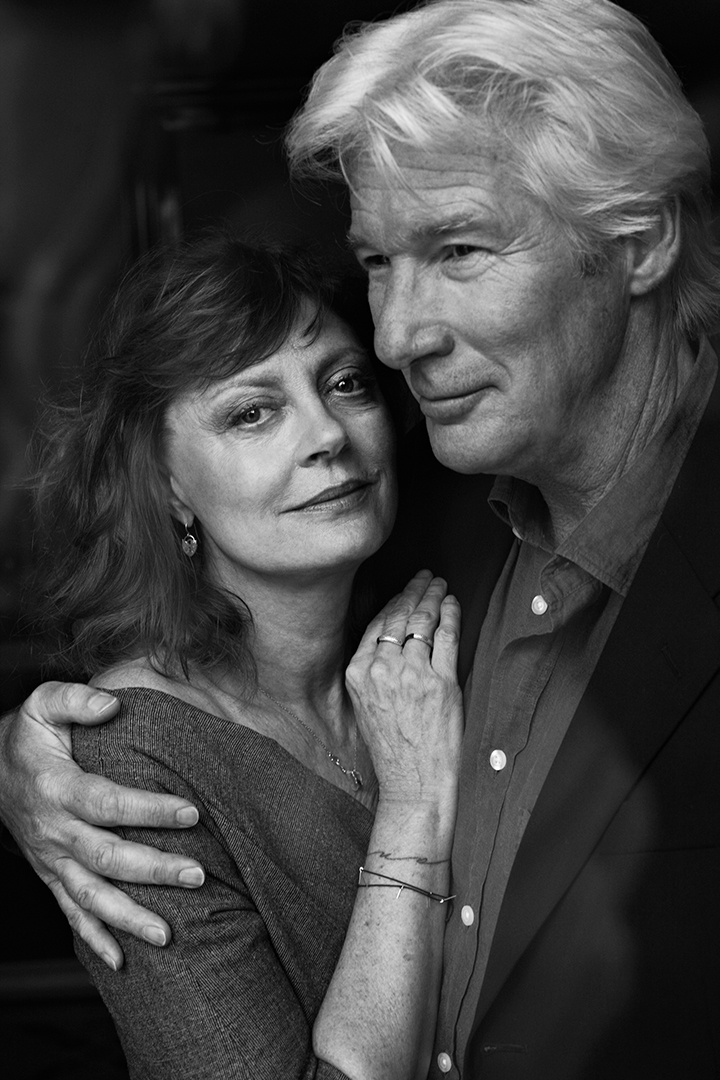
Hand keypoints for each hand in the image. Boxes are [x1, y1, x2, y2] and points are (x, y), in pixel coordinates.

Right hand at [0, 681, 204, 969]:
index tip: (191, 812)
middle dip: (153, 870)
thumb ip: (75, 699)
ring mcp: (52, 859)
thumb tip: (111, 704)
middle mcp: (55, 830)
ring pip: (92, 896)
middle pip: (106, 857)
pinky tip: (124, 961)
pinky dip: (96, 940)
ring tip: (169, 935)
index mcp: (57, 787)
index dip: (149, 810)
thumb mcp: (42, 703)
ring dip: (130, 917)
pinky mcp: (52, 876)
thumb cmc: (28, 736)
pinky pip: (72, 914)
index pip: (107, 802)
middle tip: (198, 875)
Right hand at [346, 571, 462, 801]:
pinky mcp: (441, 682)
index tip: (404, 590)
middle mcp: (382, 669)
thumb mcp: (366, 704)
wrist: (413, 782)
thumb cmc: (392, 748)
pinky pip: (447, 637)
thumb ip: (373, 670)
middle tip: (425, 577)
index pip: (377, 623)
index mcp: (358, 673)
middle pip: (400, 616)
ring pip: (423, 621)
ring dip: (433, 596)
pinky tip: (452, 604)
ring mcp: (412, 674)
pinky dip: (451, 615)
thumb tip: (390, 639)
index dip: (393, 601)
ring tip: (440, 585)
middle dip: (414, 590)